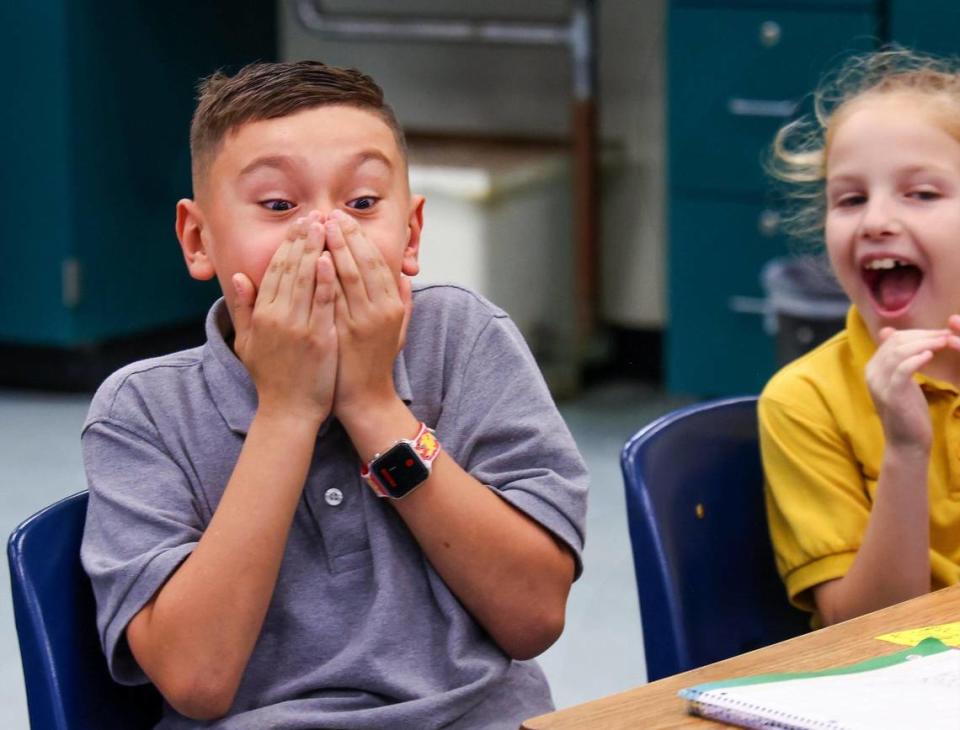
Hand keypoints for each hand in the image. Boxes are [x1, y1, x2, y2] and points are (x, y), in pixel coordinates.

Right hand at [231, 213, 337, 424]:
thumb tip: (239, 277)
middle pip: (290, 268)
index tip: (298, 224)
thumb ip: (243, 309)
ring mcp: (298, 327)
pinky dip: (326, 280)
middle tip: (315, 215)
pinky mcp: (318, 339)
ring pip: (306, 280)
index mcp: (261, 315)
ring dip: (316, 250)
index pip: (274, 270)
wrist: (288, 412)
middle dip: (303, 239)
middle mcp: (277, 317)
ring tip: (326, 226)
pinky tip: (332, 258)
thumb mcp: (247, 343)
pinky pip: (323, 303)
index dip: (286, 245)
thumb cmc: (270, 378)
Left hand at [324, 209, 411, 417]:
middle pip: (363, 262)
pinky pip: (335, 297)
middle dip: (346, 236)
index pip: (377, 261)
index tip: (346, 219)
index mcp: (392, 305)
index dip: (361, 238)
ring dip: (335, 248)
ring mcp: (363, 321)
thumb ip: (402, 300)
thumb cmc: (375, 361)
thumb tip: (404, 274)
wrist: (364, 396)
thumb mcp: (398, 329)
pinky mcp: (345, 332)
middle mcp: (381, 310)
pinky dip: (327, 276)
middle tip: (329, 215)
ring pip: (350, 275)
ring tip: (320, 227)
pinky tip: (318, 258)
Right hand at [865, 326, 950, 450]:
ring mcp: (880, 384)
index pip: (892, 339)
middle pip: (896, 342)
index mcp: (873, 368)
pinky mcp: (891, 394)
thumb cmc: (908, 413)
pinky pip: (902, 369)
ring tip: (944, 342)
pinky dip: (917, 359)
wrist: (906, 443)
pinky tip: (931, 356)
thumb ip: (898, 361)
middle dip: (923, 335)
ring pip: (899, 352)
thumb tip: (891, 334)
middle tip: (946, 334)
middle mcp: (872, 373)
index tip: (939, 332)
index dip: (917, 332)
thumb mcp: (902, 383)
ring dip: (924, 343)